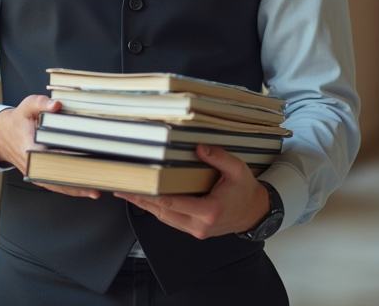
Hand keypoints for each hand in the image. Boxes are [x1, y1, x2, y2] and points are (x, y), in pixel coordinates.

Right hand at [0, 95, 100, 199]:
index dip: (73, 158)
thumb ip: (41, 103)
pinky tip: (88, 190)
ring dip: (79, 188)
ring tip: (99, 188)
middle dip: (81, 177)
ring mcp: (37, 174)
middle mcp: (33, 165)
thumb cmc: (18, 121)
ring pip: (60, 185)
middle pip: (60, 175)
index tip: (90, 159)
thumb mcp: (26, 106)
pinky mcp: (41, 177)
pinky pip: (57, 186)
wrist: (3, 136)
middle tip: (102, 176)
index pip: (55, 156)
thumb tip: (56, 105)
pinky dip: (72, 189)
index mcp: (30, 148)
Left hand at [114, 144, 269, 238]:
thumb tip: (199, 148)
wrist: (255, 213)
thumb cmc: (246, 192)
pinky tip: (147, 200)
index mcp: (209, 210)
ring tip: (128, 194)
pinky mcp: (195, 230)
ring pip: (164, 219)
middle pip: (162, 213)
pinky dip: (157, 210)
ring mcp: (197, 230)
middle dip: (141, 201)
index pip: (173, 202)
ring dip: (146, 206)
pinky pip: (171, 220)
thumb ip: (218, 157)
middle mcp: (200, 224)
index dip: (150, 195)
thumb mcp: (237, 169)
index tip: (135, 187)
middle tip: (122, 189)